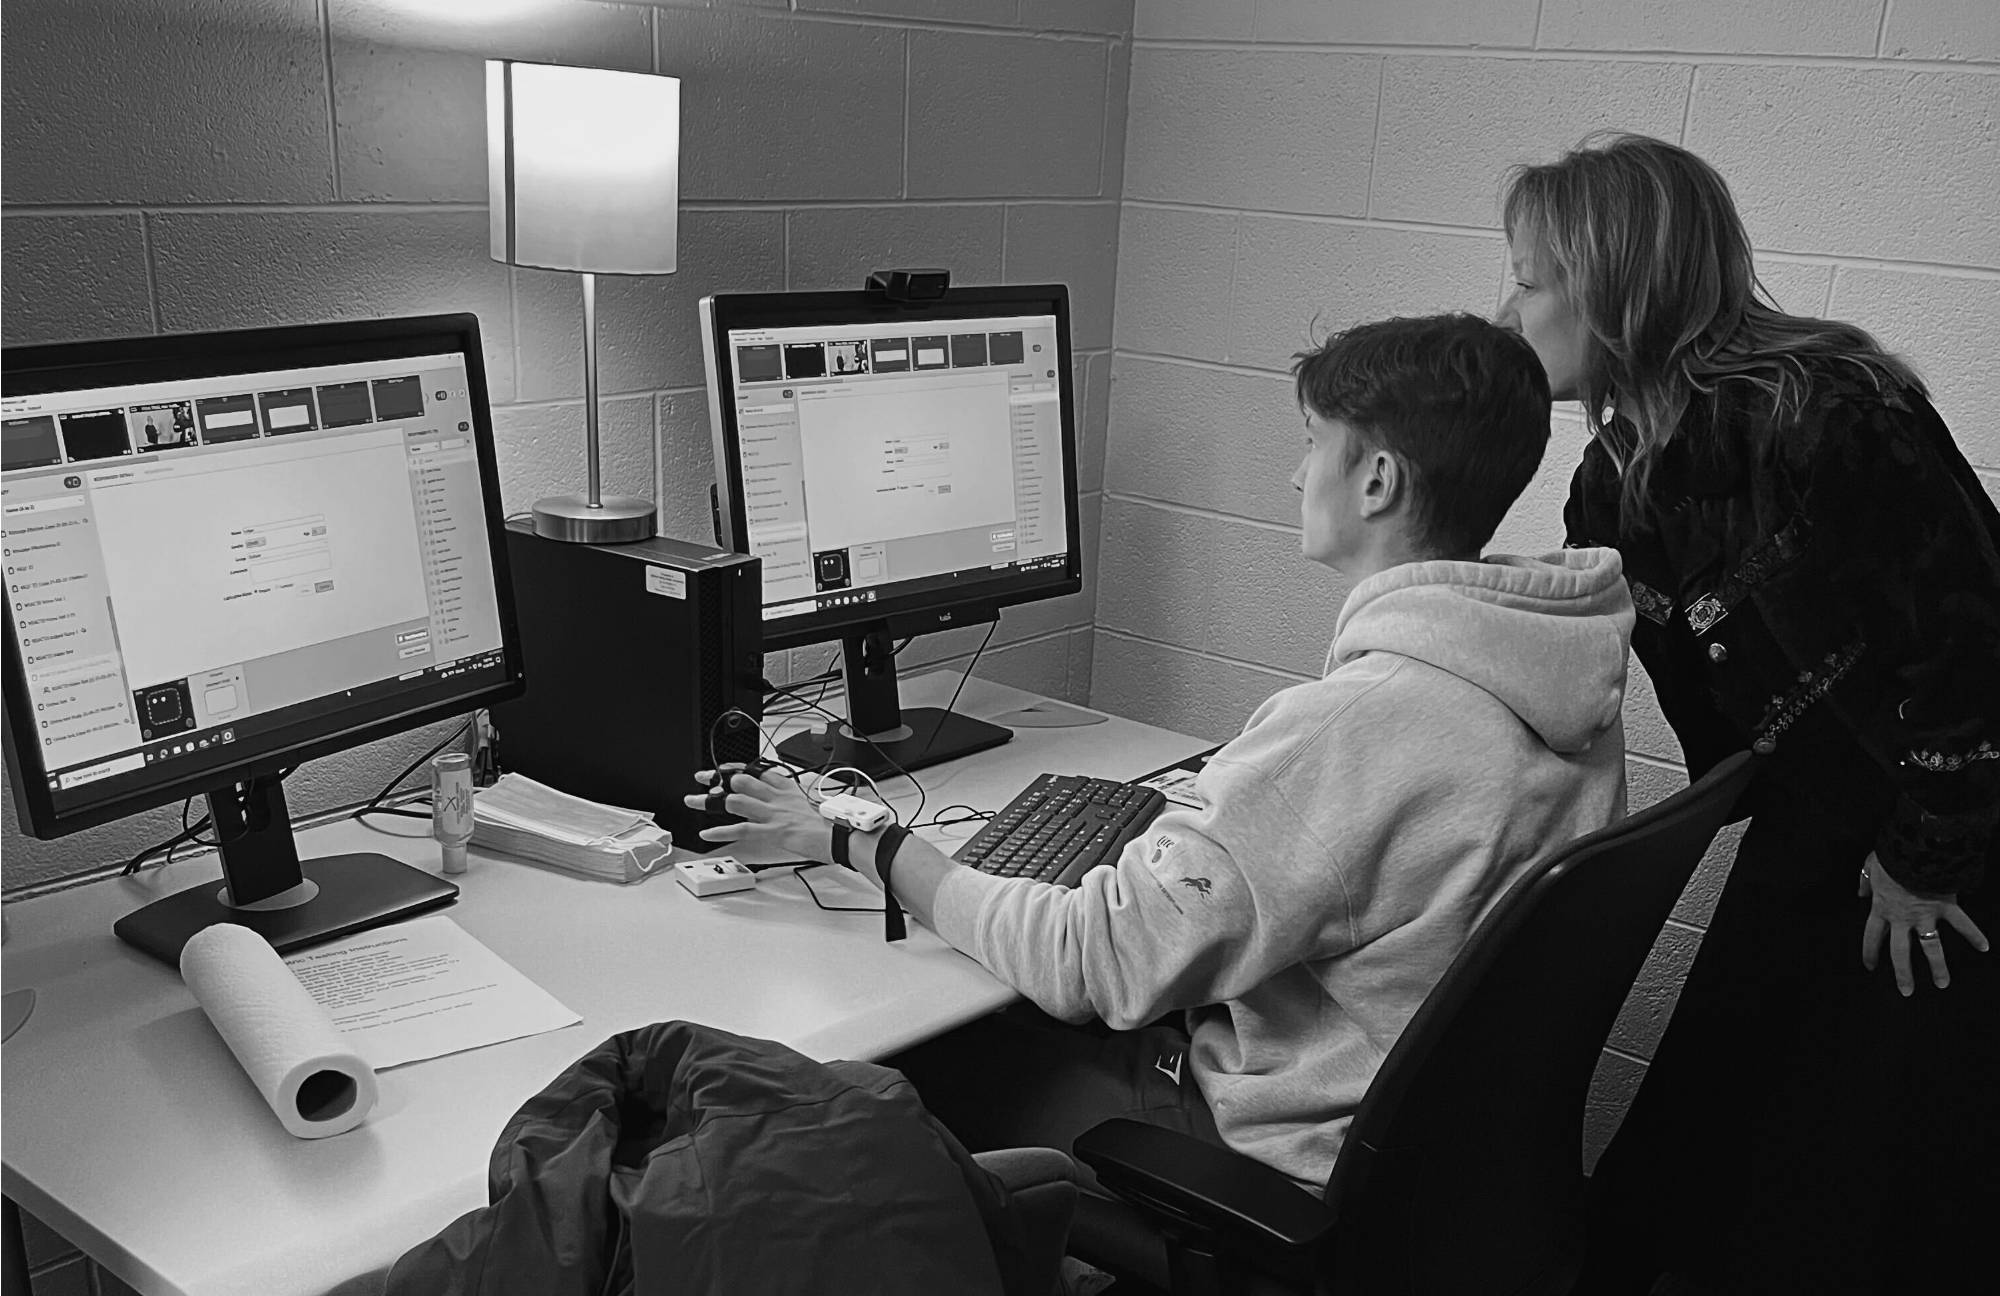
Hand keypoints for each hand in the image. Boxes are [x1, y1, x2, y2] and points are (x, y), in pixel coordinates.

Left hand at [683, 766, 831, 862]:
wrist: (841, 836)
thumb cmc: (831, 824)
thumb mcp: (809, 806)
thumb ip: (792, 804)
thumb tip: (783, 809)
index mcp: (788, 788)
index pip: (757, 770)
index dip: (735, 768)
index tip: (722, 769)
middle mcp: (778, 797)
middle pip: (742, 780)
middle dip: (718, 779)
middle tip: (702, 779)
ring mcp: (774, 814)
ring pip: (736, 800)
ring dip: (710, 801)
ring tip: (694, 802)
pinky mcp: (773, 832)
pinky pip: (741, 829)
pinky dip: (721, 832)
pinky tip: (707, 834)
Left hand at [1859, 852, 1989, 995]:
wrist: (1913, 849)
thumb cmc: (1891, 856)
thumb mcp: (1870, 867)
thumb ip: (1865, 882)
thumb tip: (1860, 893)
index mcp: (1881, 908)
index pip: (1872, 936)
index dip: (1870, 952)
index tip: (1870, 967)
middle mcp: (1902, 917)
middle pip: (1900, 952)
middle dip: (1903, 973)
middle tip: (1906, 991)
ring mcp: (1925, 915)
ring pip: (1931, 947)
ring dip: (1937, 966)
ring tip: (1942, 984)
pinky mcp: (1945, 907)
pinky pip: (1962, 923)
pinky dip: (1974, 934)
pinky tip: (1984, 947)